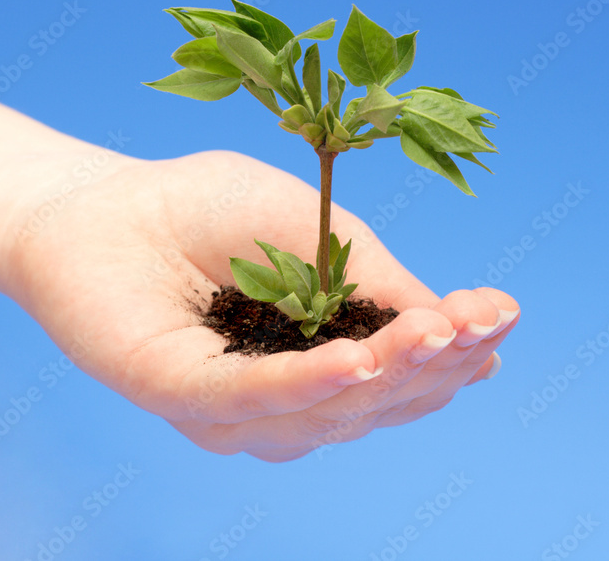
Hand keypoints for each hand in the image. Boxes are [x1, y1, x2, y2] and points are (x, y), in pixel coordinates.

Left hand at [3, 148, 519, 461]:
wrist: (106, 199)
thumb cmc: (208, 211)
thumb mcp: (315, 232)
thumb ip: (377, 281)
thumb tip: (462, 324)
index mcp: (321, 362)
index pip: (402, 373)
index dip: (457, 349)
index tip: (502, 312)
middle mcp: (285, 399)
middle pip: (377, 402)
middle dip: (437, 365)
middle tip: (484, 323)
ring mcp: (234, 408)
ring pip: (328, 409)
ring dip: (388, 374)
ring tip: (438, 334)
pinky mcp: (180, 393)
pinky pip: (250, 398)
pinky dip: (308, 381)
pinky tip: (360, 358)